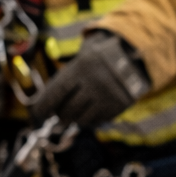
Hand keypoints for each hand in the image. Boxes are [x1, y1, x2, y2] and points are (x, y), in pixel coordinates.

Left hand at [29, 31, 150, 127]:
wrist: (137, 55)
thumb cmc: (102, 56)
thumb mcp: (83, 56)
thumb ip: (66, 77)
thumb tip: (44, 102)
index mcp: (81, 68)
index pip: (56, 93)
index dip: (44, 106)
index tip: (38, 114)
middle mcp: (93, 84)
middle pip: (68, 110)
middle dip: (60, 116)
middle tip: (58, 115)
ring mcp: (107, 97)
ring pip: (82, 119)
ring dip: (74, 119)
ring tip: (73, 115)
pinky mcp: (118, 106)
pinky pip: (98, 121)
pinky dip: (90, 120)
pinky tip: (89, 112)